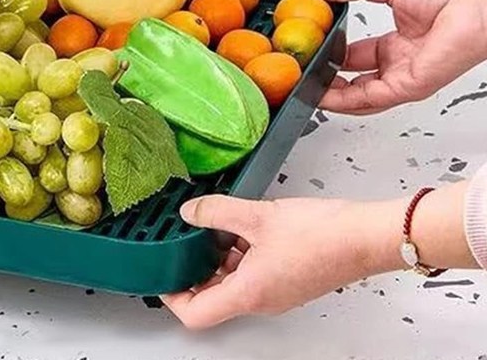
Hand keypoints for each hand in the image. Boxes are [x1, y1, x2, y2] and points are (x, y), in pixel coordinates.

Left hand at [161, 194, 400, 328]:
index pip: (196, 314)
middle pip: (212, 297)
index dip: (171, 297)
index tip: (159, 274)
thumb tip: (190, 212)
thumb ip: (215, 212)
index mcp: (249, 293)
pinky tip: (238, 224)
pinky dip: (238, 252)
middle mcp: (261, 300)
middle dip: (192, 269)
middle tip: (178, 241)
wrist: (365, 237)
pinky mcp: (286, 279)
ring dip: (216, 256)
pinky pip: (251, 272)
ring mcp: (275, 291)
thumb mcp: (257, 215)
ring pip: (232, 281)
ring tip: (207, 225)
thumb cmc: (323, 235)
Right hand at [317, 0, 486, 113]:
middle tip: (303, 75)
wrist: (475, 6)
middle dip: (327, 80)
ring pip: (359, 97)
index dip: (331, 56)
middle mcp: (398, 64)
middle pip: (354, 80)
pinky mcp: (409, 85)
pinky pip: (372, 99)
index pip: (355, 57)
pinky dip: (346, 100)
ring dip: (331, 96)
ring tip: (306, 90)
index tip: (311, 51)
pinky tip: (326, 94)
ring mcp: (403, 77)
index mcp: (395, 43)